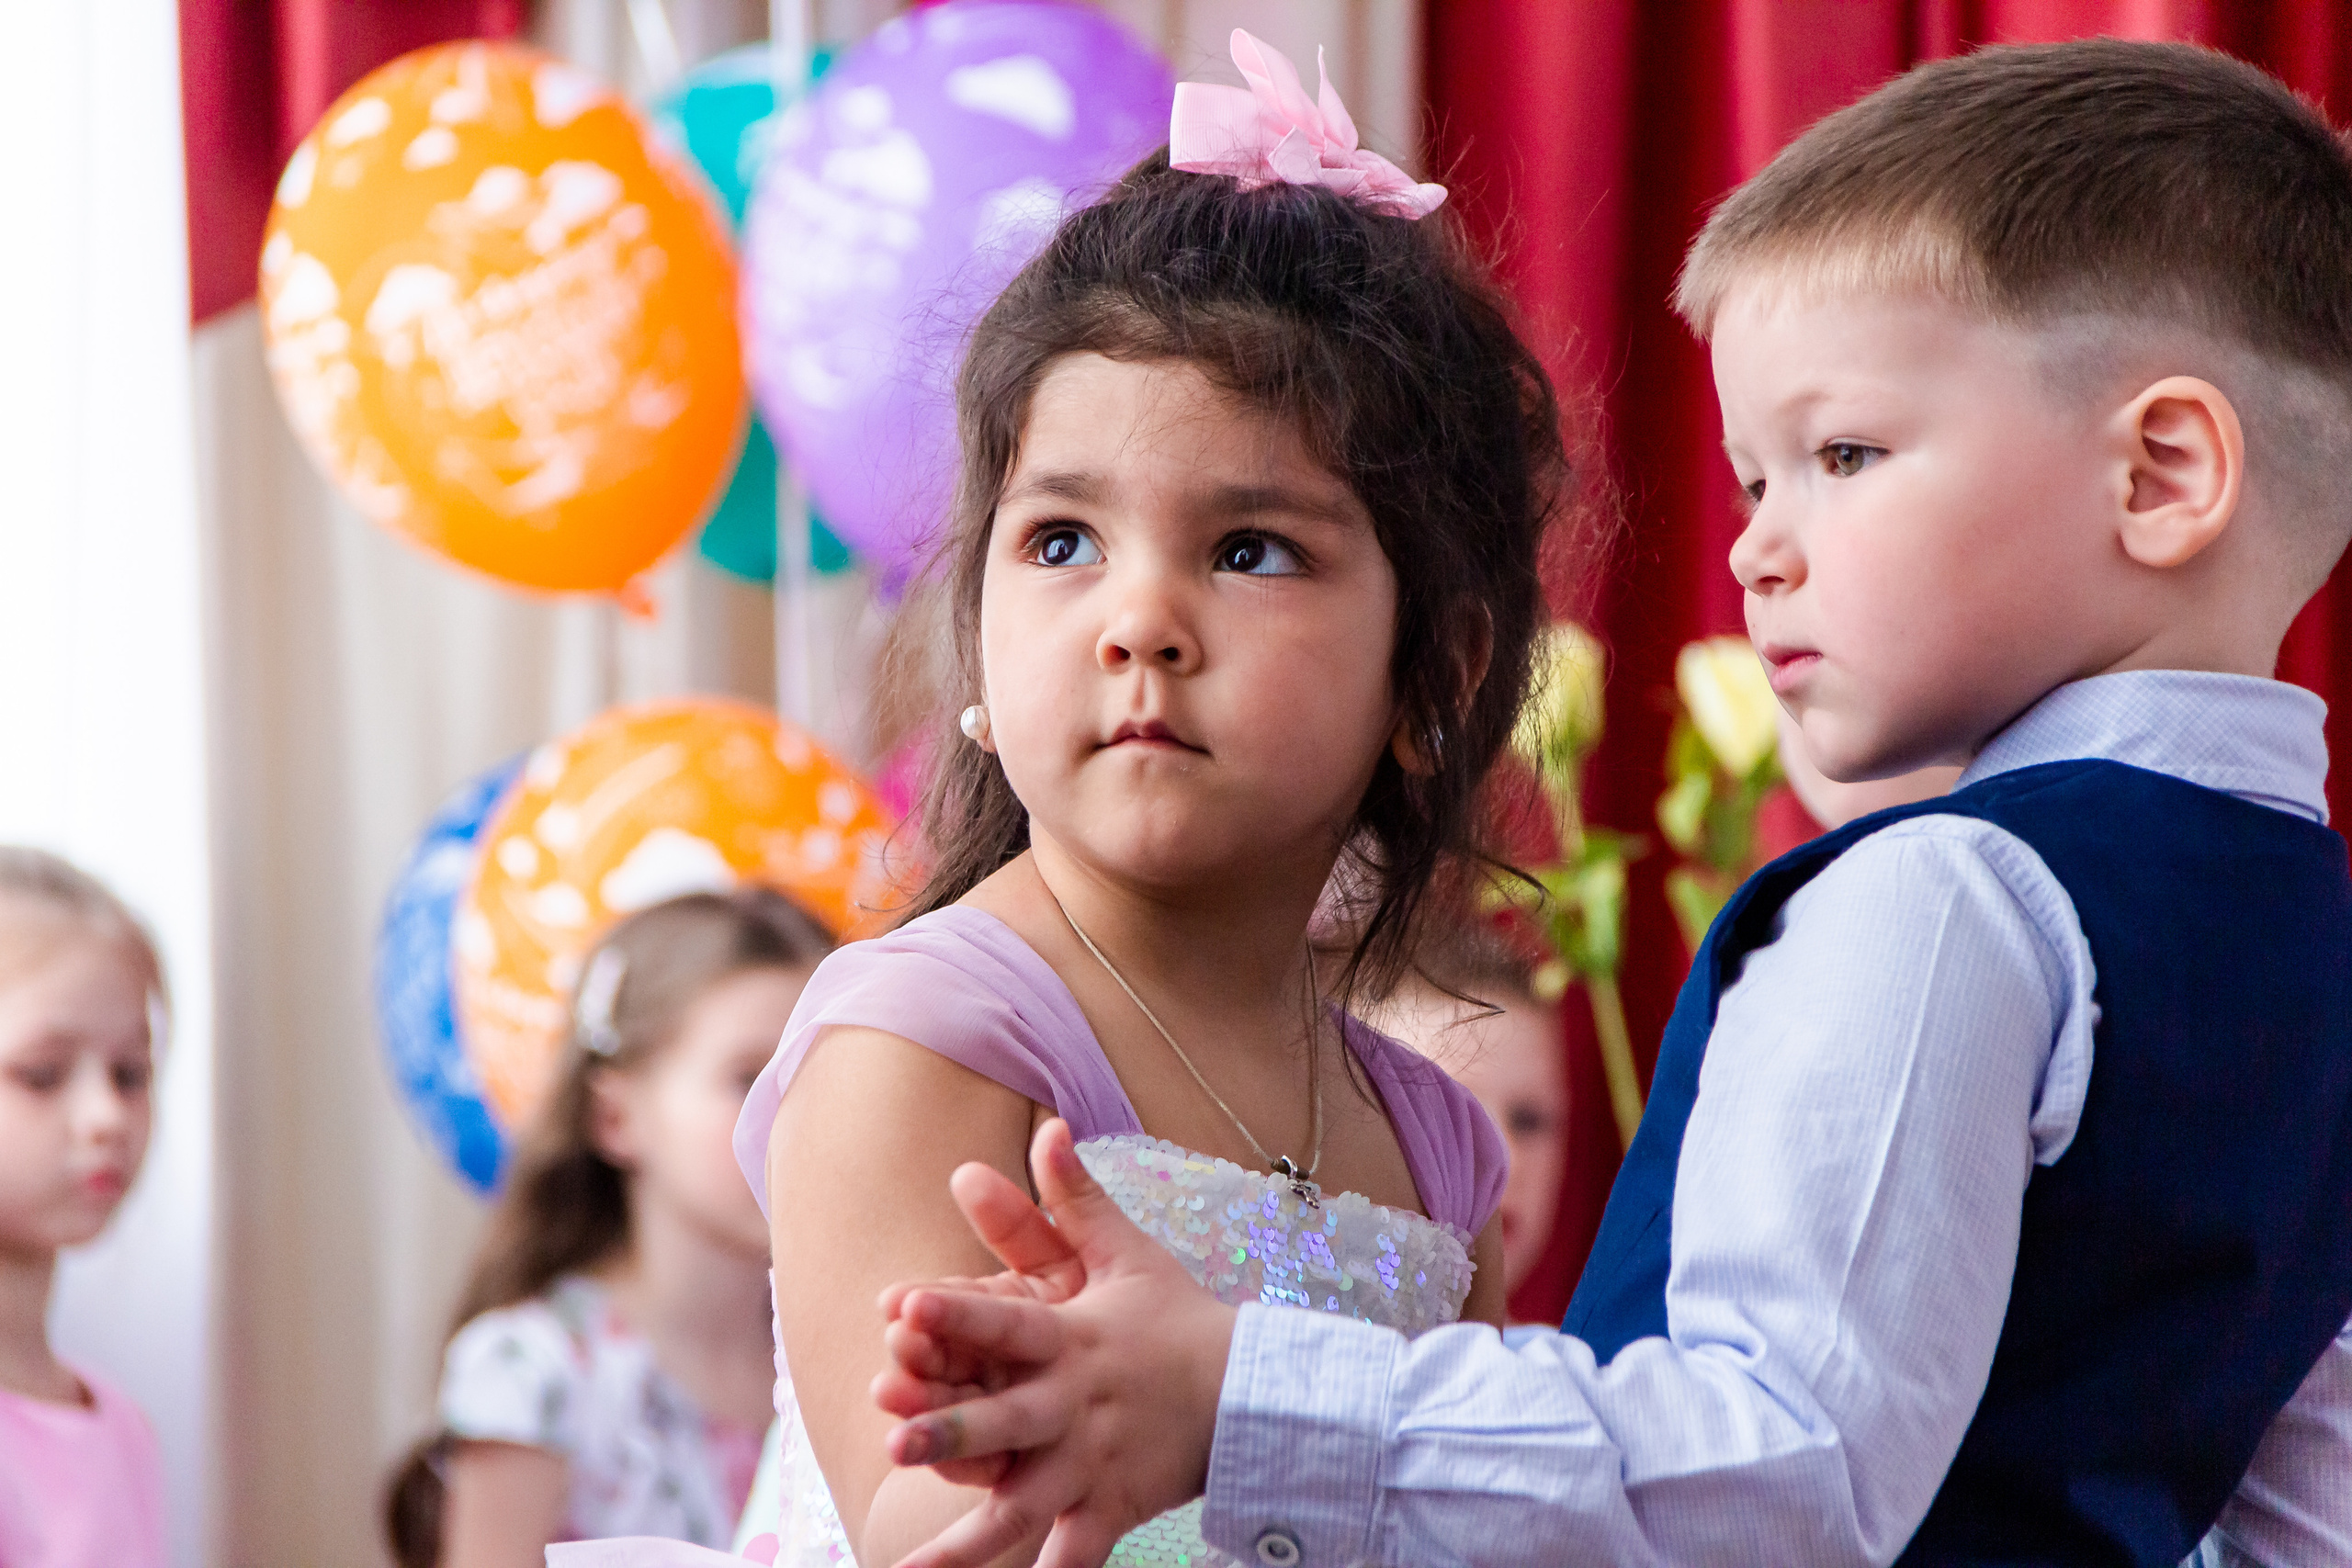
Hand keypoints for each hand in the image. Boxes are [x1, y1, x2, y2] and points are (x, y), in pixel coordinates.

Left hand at [871, 1119, 1238, 1567]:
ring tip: (917, 1566)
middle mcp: (1076, 1404)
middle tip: (895, 1435)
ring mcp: (1094, 1462)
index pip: (1007, 1321)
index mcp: (1073, 1338)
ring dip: (972, 1531)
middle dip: (952, 1429)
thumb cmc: (1177, 1320)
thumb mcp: (1129, 1254)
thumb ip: (1074, 1198)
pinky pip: (1073, 1552)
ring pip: (1025, 1502)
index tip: (900, 1304)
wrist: (1253, 1395)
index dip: (955, 1311)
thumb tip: (1047, 1127)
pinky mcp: (1113, 1507)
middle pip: (1008, 1418)